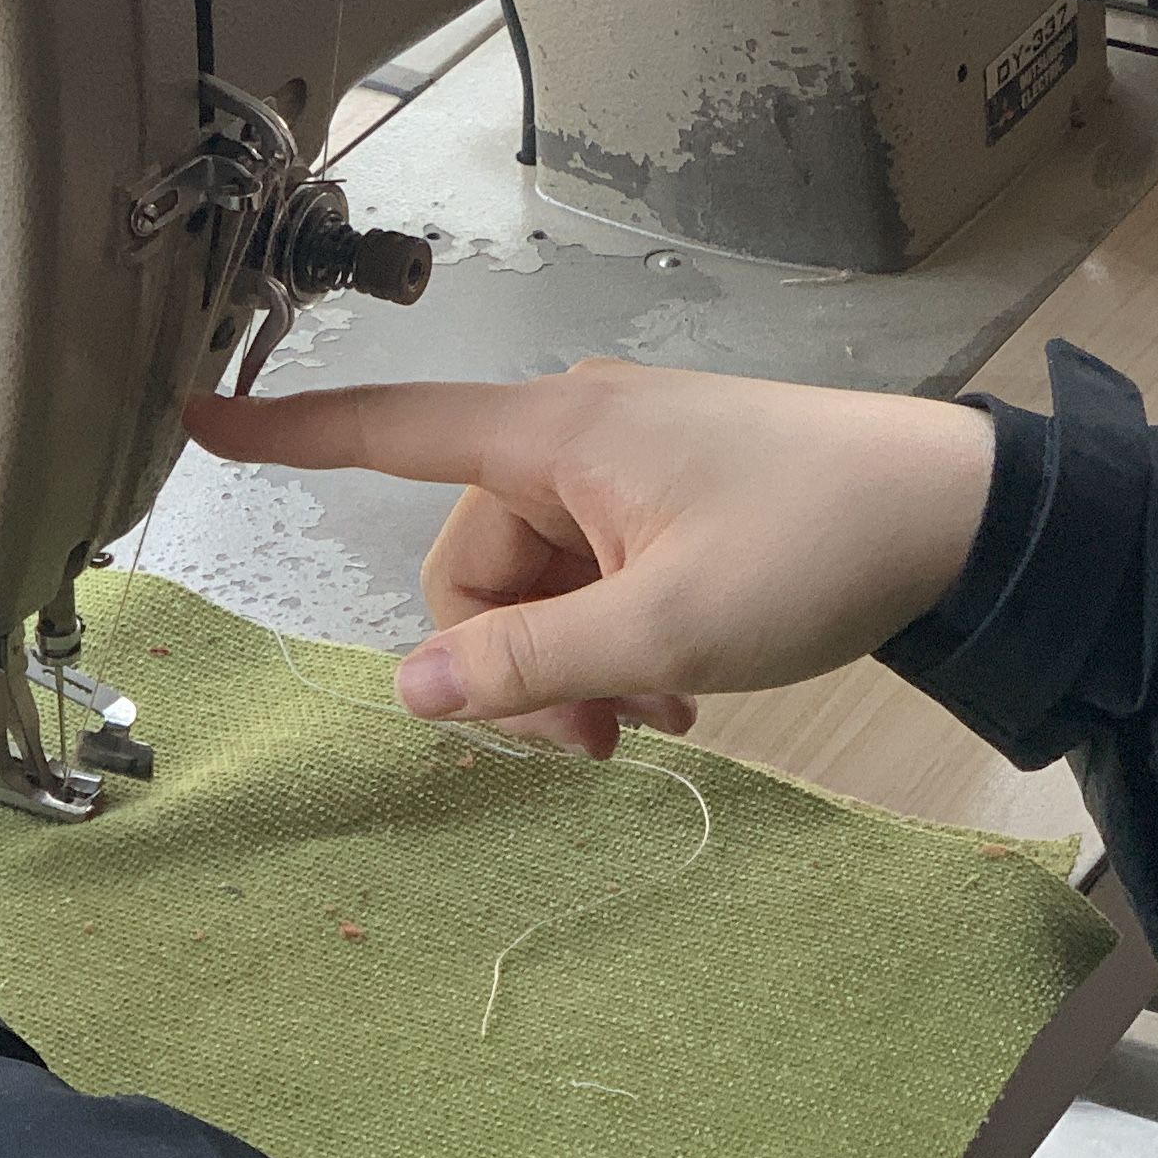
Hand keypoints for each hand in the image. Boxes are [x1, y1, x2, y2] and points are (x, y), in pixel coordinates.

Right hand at [188, 360, 996, 756]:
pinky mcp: (674, 501)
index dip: (291, 434)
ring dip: (578, 667)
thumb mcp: (665, 626)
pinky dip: (621, 643)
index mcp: (557, 435)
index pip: (392, 429)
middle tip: (603, 738)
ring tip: (663, 714)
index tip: (195, 419)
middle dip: (515, 665)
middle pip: (474, 566)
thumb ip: (530, 666)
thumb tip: (406, 689)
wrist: (962, 516)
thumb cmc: (816, 546)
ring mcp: (629, 469)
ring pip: (539, 590)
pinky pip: (598, 581)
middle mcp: (578, 436)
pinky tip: (686, 688)